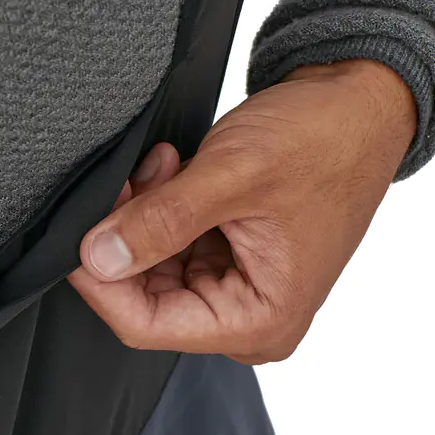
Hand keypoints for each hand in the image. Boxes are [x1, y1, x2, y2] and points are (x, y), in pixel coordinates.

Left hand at [67, 59, 415, 364]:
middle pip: (146, 299)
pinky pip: (171, 250)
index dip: (101, 284)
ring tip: (160, 169)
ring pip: (153, 271)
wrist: (357, 110)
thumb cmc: (325, 142)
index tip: (76, 239)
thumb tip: (100, 258)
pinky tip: (170, 175)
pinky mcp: (228, 262)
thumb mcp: (235, 177)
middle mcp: (247, 316)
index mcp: (260, 319)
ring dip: (142, 220)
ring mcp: (236, 289)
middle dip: (124, 241)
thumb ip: (163, 222)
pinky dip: (159, 213)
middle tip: (124, 185)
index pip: (148, 325)